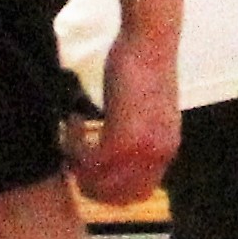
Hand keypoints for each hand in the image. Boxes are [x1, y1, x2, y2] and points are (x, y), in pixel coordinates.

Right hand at [69, 25, 179, 206]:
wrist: (151, 40)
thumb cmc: (144, 67)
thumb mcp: (146, 111)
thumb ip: (138, 137)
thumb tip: (114, 158)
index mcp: (166, 149)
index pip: (137, 194)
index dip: (109, 190)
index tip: (90, 170)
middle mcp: (158, 155)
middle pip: (117, 198)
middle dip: (89, 185)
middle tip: (73, 159)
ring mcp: (142, 149)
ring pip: (99, 184)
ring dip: (78, 166)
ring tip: (71, 135)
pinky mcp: (123, 138)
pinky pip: (89, 162)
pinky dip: (74, 147)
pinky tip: (72, 120)